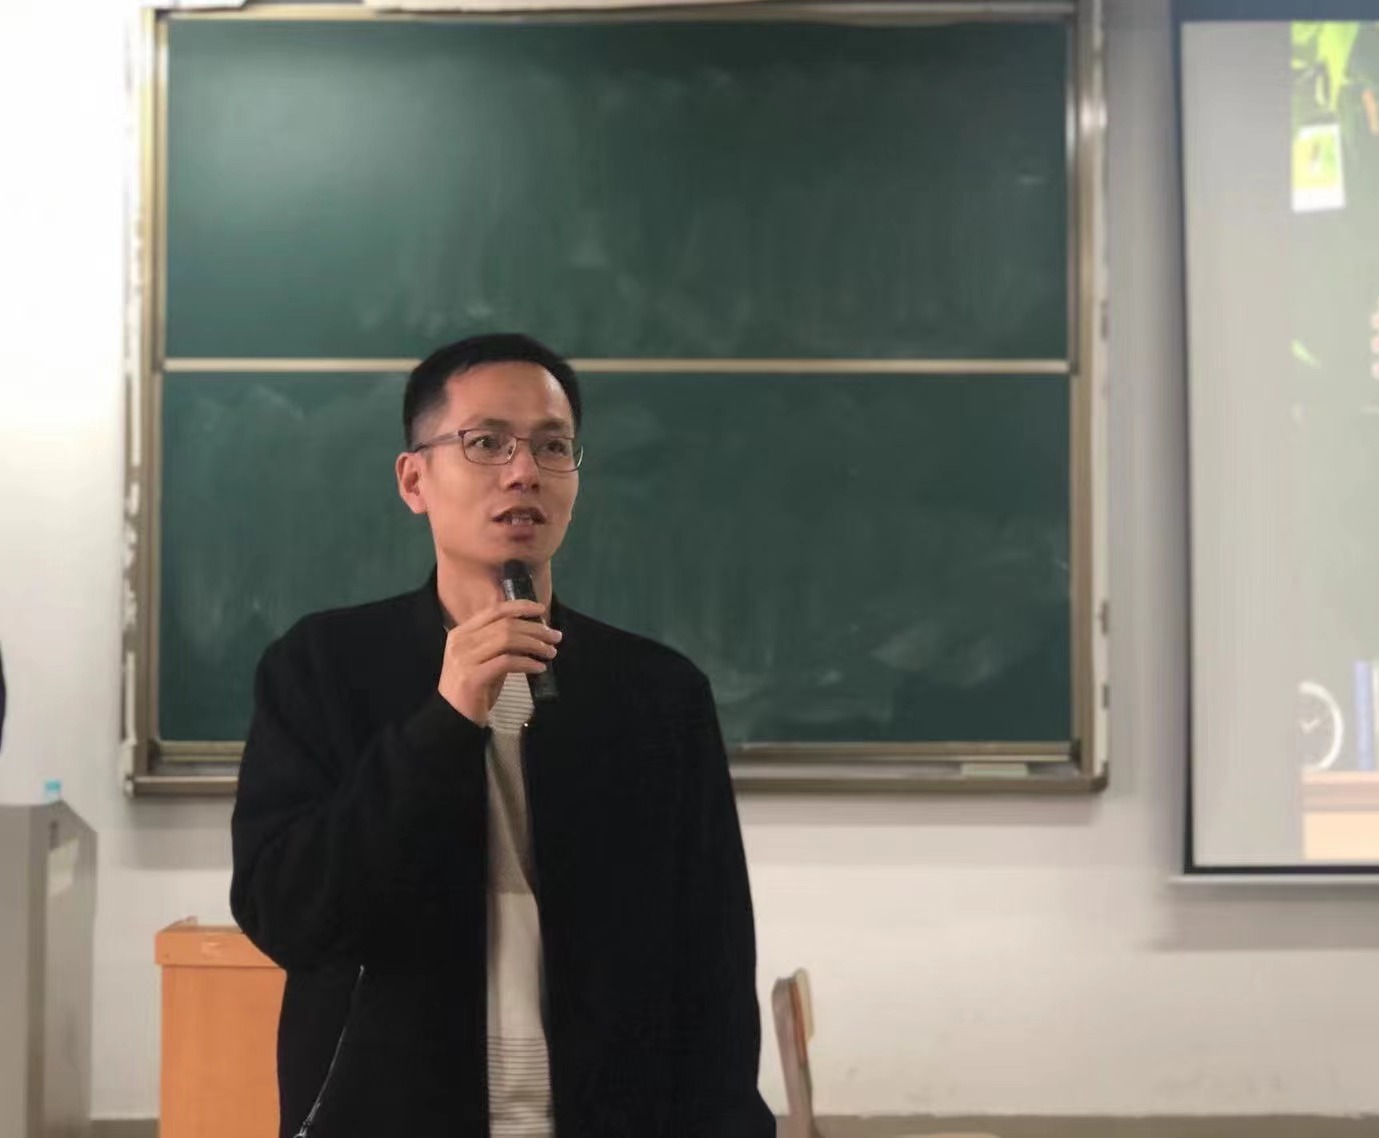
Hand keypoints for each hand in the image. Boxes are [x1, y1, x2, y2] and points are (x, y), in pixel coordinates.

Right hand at [437, 599, 561, 725]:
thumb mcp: (485, 659)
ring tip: (550, 652)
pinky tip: (539, 668)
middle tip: (555, 637)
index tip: (541, 609)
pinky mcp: (472, 677)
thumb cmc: (474, 688)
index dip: (520, 607)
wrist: (453, 717)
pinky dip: (527, 663)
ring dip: (534, 644)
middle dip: (535, 629)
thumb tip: (533, 632)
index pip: (494, 611)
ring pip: (507, 640)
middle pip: (505, 625)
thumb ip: (500, 643)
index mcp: (462, 633)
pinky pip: (507, 662)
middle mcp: (461, 641)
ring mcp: (464, 659)